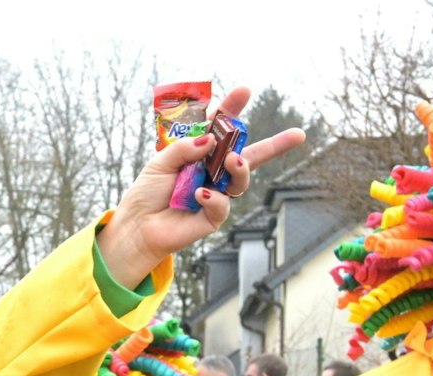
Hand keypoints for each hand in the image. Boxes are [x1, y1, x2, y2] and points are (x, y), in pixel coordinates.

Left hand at [97, 87, 306, 287]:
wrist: (136, 227)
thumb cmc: (146, 194)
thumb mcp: (159, 163)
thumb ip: (183, 148)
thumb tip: (210, 138)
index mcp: (200, 155)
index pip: (220, 130)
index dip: (232, 110)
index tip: (244, 91)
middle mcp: (213, 173)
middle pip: (247, 155)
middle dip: (274, 144)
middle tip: (295, 134)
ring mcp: (216, 194)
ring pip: (241, 179)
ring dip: (240, 168)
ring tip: (232, 161)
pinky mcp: (212, 216)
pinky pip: (222, 204)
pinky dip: (213, 198)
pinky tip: (198, 194)